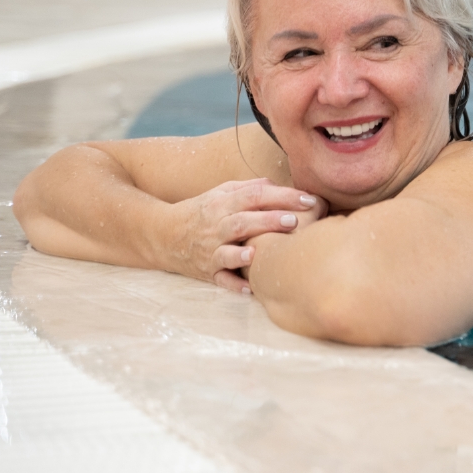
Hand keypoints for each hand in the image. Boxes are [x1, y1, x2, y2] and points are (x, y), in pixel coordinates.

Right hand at [167, 178, 325, 291]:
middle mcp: (216, 226)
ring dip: (245, 252)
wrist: (163, 236)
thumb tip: (277, 184)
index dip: (282, 196)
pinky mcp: (207, 271)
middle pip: (243, 222)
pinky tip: (250, 289)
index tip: (309, 200)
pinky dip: (234, 285)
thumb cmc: (202, 212)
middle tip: (295, 221)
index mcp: (223, 204)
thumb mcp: (220, 193)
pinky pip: (220, 279)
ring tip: (262, 252)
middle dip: (269, 221)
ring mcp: (210, 250)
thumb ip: (248, 187)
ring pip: (228, 251)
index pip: (254, 196)